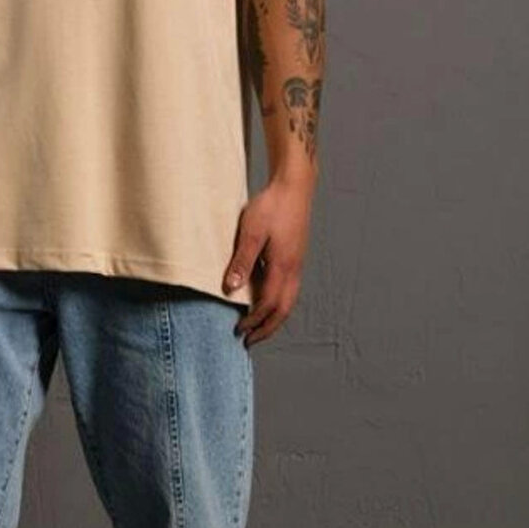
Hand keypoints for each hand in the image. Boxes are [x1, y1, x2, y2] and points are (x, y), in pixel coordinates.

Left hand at [223, 179, 312, 346]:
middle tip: (250, 341)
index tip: (239, 331)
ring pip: (289, 301)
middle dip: (267, 328)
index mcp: (283, 266)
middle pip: (283, 310)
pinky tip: (267, 300)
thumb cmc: (272, 205)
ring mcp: (297, 263)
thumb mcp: (251, 232)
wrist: (294, 186)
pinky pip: (290, 289)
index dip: (254, 321)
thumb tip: (231, 289)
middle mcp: (294, 269)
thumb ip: (242, 261)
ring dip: (274, 317)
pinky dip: (279, 303)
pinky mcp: (296, 256)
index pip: (269, 305)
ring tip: (259, 327)